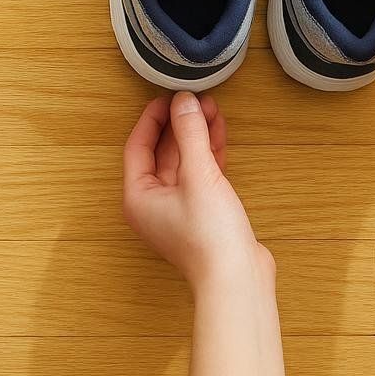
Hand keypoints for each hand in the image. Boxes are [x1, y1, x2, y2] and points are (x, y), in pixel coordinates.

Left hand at [122, 92, 269, 290]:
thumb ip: (190, 134)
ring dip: (196, 136)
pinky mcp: (201, 213)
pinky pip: (199, 174)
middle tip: (195, 99)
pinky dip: (208, 154)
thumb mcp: (198, 175)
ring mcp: (177, 209)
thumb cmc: (209, 237)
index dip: (152, 118)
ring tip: (212, 109)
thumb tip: (184, 101)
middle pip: (161, 152)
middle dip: (179, 124)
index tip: (168, 96)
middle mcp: (152, 203)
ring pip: (183, 162)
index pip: (137, 146)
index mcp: (138, 196)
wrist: (236, 279)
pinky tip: (219, 134)